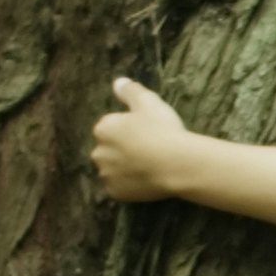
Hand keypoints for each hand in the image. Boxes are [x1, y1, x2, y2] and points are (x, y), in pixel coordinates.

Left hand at [92, 75, 190, 202]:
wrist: (176, 164)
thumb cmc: (162, 129)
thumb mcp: (148, 102)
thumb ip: (130, 90)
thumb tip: (117, 82)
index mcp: (103, 129)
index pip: (110, 127)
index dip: (128, 129)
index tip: (146, 132)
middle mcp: (98, 152)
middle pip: (109, 149)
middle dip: (122, 150)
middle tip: (147, 150)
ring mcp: (107, 175)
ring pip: (113, 170)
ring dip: (124, 168)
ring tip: (148, 167)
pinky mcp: (116, 193)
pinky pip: (121, 188)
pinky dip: (130, 185)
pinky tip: (146, 180)